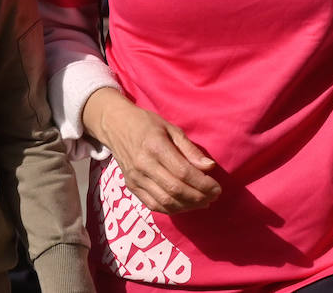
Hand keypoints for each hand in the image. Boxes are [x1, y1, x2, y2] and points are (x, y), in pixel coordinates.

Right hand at [84, 88, 220, 213]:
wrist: (115, 126)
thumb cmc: (146, 124)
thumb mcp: (171, 128)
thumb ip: (190, 149)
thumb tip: (209, 167)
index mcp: (155, 146)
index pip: (183, 172)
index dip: (203, 183)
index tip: (217, 187)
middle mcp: (143, 165)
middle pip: (175, 190)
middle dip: (199, 197)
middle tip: (213, 196)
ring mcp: (135, 178)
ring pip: (165, 201)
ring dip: (188, 206)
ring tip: (203, 202)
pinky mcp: (131, 187)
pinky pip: (153, 205)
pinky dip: (172, 209)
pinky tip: (185, 205)